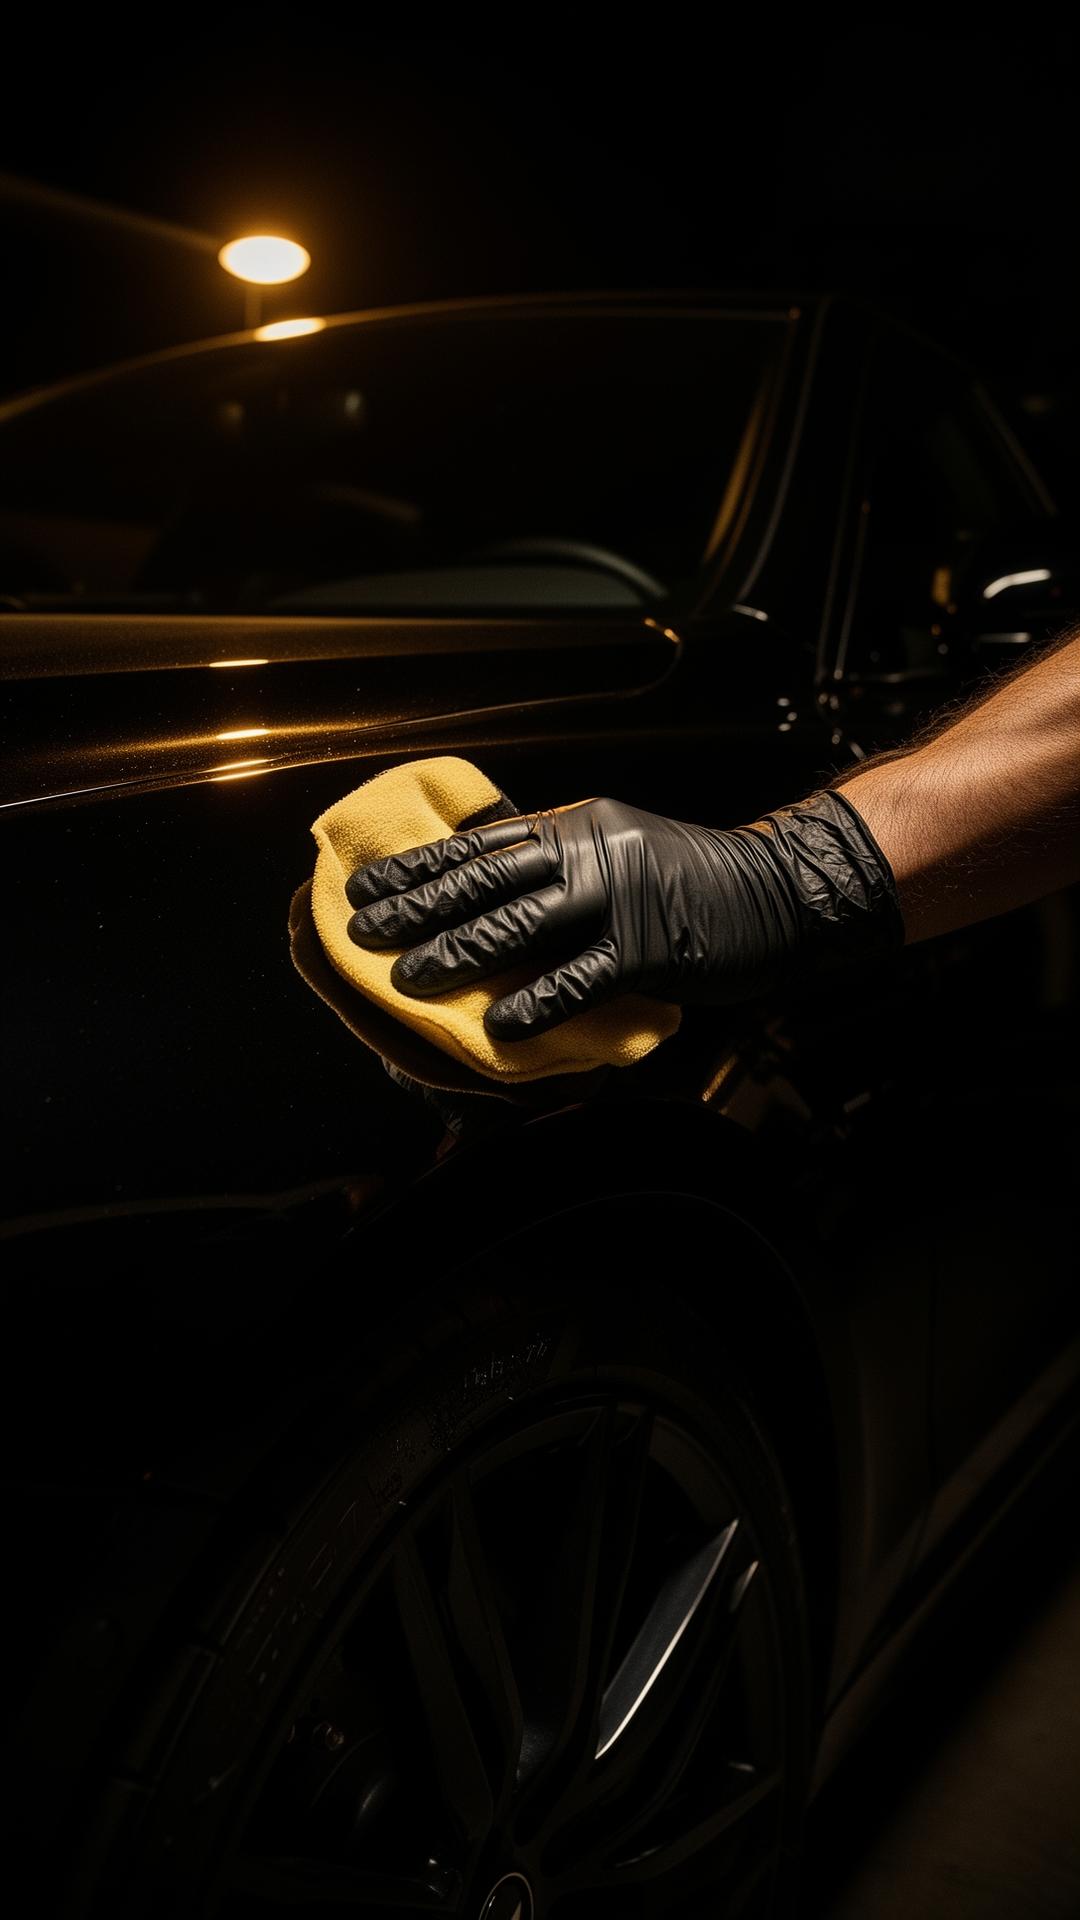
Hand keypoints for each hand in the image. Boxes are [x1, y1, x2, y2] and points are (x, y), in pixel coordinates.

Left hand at [346, 791, 901, 1039]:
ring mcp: (619, 898)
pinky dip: (535, 1002)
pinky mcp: (648, 948)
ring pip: (518, 924)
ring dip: (457, 953)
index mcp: (577, 825)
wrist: (780, 890)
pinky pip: (578, 979)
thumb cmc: (692, 880)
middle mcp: (590, 850)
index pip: (480, 843)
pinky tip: (496, 1026)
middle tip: (362, 931)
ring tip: (406, 978)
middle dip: (418, 907)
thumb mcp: (621, 847)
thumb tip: (490, 889)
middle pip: (485, 878)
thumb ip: (561, 863)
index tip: (367, 885)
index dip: (419, 866)